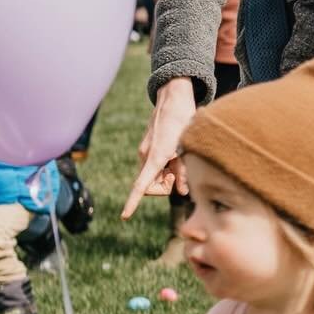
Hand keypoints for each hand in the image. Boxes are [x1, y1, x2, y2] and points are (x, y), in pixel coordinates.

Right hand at [123, 76, 195, 217]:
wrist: (174, 97)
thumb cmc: (184, 120)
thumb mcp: (188, 147)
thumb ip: (184, 171)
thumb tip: (183, 193)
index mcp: (156, 156)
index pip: (141, 185)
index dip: (133, 202)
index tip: (125, 216)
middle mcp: (146, 155)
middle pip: (151, 187)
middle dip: (164, 187)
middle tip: (178, 173)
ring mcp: (145, 151)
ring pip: (153, 177)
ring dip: (166, 176)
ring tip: (178, 158)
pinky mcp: (148, 148)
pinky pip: (154, 167)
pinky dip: (164, 167)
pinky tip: (174, 154)